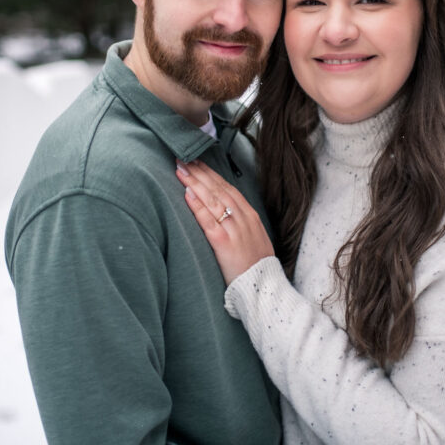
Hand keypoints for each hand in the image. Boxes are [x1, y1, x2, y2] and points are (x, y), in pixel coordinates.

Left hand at [176, 159, 275, 284]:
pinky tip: (187, 193)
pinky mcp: (224, 243)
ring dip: (195, 182)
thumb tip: (225, 212)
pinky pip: (208, 220)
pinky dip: (197, 205)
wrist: (263, 286)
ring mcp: (234, 229)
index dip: (211, 174)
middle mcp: (243, 218)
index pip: (228, 188)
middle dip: (200, 172)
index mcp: (250, 215)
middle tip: (183, 158)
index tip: (198, 162)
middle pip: (219, 189)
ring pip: (212, 199)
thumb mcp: (254, 238)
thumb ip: (241, 223)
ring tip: (181, 169)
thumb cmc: (255, 265)